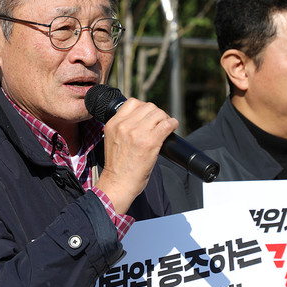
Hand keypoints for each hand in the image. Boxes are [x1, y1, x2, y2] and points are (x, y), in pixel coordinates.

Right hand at [94, 98, 177, 213]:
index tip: (148, 116)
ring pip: (158, 113)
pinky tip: (172, 128)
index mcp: (113, 124)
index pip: (133, 102)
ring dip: (165, 119)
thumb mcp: (113, 139)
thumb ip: (123, 127)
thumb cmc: (117, 166)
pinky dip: (173, 124)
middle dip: (156, 113)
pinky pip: (167, 124)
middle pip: (148, 107)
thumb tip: (142, 119)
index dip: (144, 108)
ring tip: (165, 127)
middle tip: (159, 123)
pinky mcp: (150, 141)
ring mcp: (137, 132)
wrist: (118, 183)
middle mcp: (124, 125)